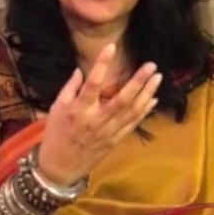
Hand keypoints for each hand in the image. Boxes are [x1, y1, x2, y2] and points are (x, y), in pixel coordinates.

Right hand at [37, 43, 161, 185]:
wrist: (60, 167)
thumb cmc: (56, 135)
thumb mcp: (55, 109)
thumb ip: (69, 88)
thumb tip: (81, 70)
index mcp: (78, 110)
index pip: (92, 84)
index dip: (102, 64)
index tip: (111, 46)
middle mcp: (96, 120)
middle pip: (121, 99)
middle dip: (138, 82)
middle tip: (151, 65)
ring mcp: (108, 132)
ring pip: (132, 111)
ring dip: (147, 94)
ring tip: (158, 78)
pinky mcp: (115, 140)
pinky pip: (133, 124)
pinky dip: (144, 111)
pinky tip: (153, 98)